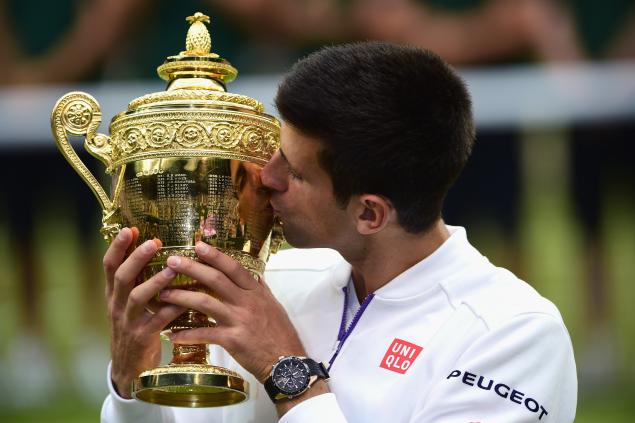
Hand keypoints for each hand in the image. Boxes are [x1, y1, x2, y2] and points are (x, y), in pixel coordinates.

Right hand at [103, 227, 184, 397]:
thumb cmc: (134, 327)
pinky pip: (159, 320)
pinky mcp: (143, 337)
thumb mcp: (128, 304)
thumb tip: (151, 247)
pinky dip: (173, 308)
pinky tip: (186, 300)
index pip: (109, 266)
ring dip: (155, 281)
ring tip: (172, 268)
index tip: (128, 229)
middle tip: (153, 242)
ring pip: (138, 298)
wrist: (129, 369)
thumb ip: (137, 281)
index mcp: (113, 294)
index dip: (117, 247)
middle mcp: (117, 305)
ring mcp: (128, 322)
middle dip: (136, 258)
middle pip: (122, 277)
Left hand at [159, 242, 305, 382]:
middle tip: (171, 261)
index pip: (234, 267)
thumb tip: (256, 275)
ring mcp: (238, 320)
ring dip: (180, 297)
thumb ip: (261, 289)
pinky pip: (204, 334)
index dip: (215, 255)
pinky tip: (172, 335)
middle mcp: (246, 302)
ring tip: (162, 295)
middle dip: (191, 268)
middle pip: (215, 279)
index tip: (198, 245)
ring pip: (204, 302)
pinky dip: (187, 334)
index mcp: (255, 292)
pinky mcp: (232, 340)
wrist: (286, 362)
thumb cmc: (281, 334)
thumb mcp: (274, 306)